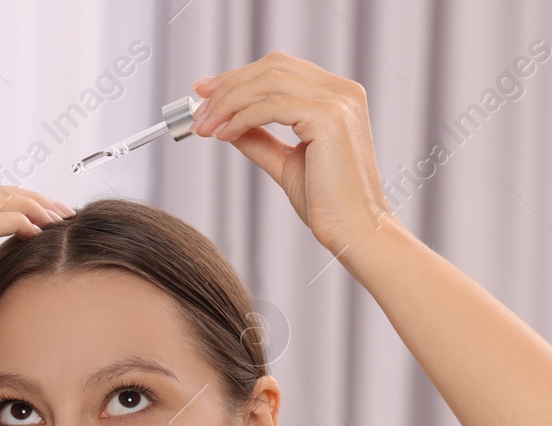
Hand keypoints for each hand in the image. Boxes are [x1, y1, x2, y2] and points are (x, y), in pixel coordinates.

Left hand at [189, 51, 395, 255]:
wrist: (353, 231)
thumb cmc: (327, 204)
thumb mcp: (286, 163)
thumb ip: (260, 138)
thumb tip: (226, 123)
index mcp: (338, 95)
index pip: (280, 69)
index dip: (238, 77)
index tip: (205, 93)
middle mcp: (342, 91)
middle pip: (272, 68)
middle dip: (228, 86)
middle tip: (197, 110)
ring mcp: (339, 101)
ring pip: (268, 82)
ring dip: (229, 103)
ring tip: (205, 128)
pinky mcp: (329, 117)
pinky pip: (271, 106)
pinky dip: (241, 117)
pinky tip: (225, 134)